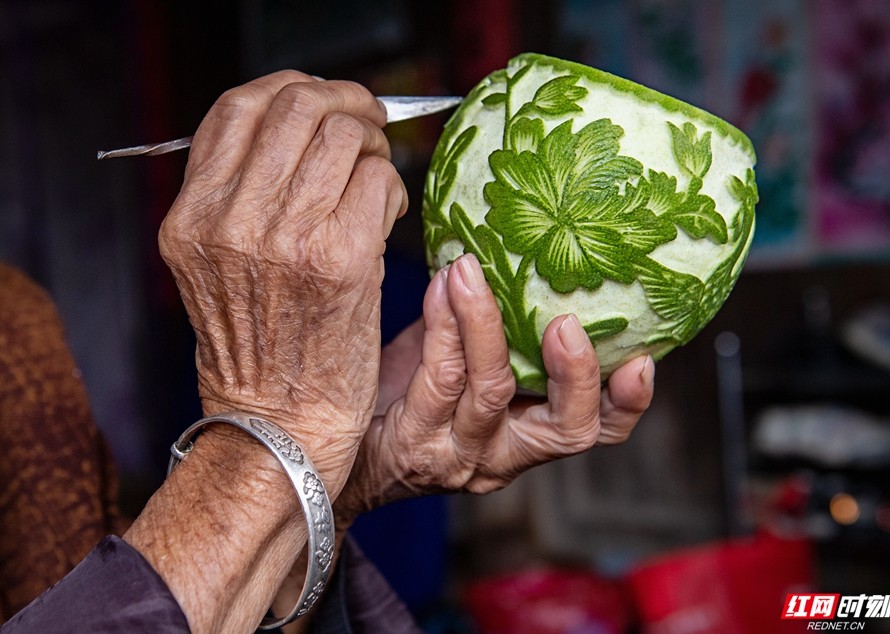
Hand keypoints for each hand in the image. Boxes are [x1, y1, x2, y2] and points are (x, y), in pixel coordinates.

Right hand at [158, 70, 407, 490]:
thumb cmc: (259, 351)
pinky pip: (377, 183)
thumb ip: (243, 195)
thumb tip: (303, 129)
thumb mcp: (220, 267)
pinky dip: (391, 187)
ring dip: (372, 145)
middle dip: (344, 103)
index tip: (325, 100)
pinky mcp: (339, 264)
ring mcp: (283, 242)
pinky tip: (388, 215)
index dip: (293, 88)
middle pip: (296, 107)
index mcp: (191, 219)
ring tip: (376, 174)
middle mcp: (229, 223)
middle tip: (367, 122)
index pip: (240, 108)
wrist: (279, 430)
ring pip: (343, 137)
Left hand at [334, 253, 654, 524]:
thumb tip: (511, 244)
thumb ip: (494, 324)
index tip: (645, 359)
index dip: (628, 403)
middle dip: (577, 375)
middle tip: (568, 323)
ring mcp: (460, 453)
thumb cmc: (404, 395)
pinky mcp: (416, 443)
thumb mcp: (460, 361)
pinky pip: (439, 377)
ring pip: (494, 392)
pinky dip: (445, 325)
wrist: (336, 446)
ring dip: (488, 325)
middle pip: (567, 432)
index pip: (597, 431)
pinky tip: (440, 285)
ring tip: (474, 273)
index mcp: (528, 436)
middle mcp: (504, 455)